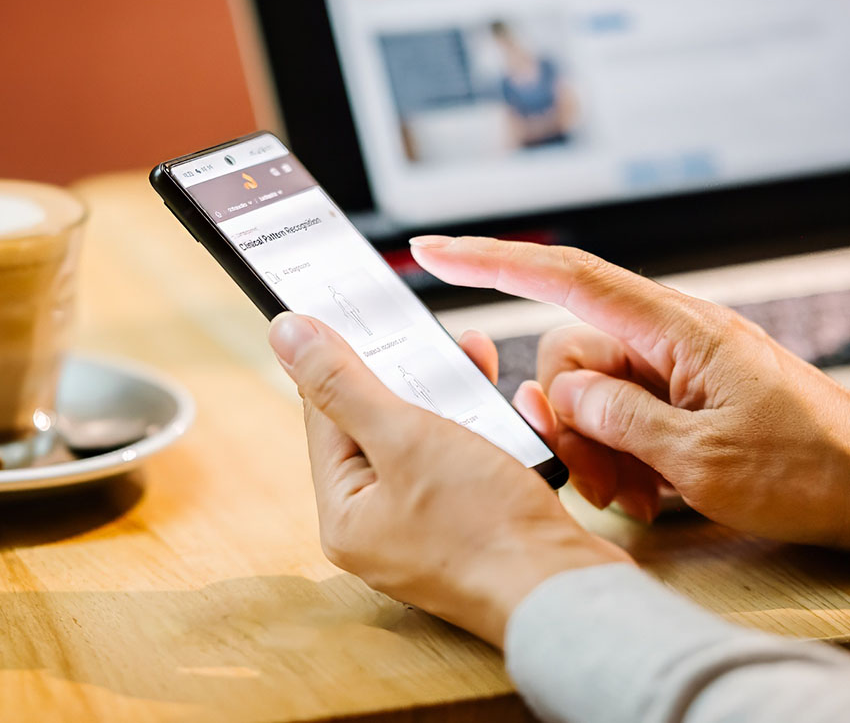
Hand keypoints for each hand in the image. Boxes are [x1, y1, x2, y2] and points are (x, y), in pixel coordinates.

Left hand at [268, 313, 629, 646]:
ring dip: (449, 394)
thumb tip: (285, 336)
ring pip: (426, 438)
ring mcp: (425, 525)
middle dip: (407, 373)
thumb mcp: (405, 437)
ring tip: (471, 355)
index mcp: (345, 512)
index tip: (353, 314)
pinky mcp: (469, 522)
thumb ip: (343, 384)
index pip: (326, 415)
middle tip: (421, 329)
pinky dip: (478, 427)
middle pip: (378, 425)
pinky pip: (461, 459)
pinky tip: (503, 403)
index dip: (339, 358)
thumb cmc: (485, 526)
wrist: (568, 592)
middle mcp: (379, 523)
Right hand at [410, 236, 849, 547]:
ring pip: (589, 392)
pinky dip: (621, 454)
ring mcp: (671, 365)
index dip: (489, 259)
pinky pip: (620, 411)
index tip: (432, 250)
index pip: (563, 275)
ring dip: (598, 449)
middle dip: (570, 422)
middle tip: (604, 480)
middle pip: (569, 356)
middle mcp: (664, 336)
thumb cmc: (809, 468)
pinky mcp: (678, 391)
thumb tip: (561, 390)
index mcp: (671, 328)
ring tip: (640, 494)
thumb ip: (618, 415)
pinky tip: (653, 490)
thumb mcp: (702, 456)